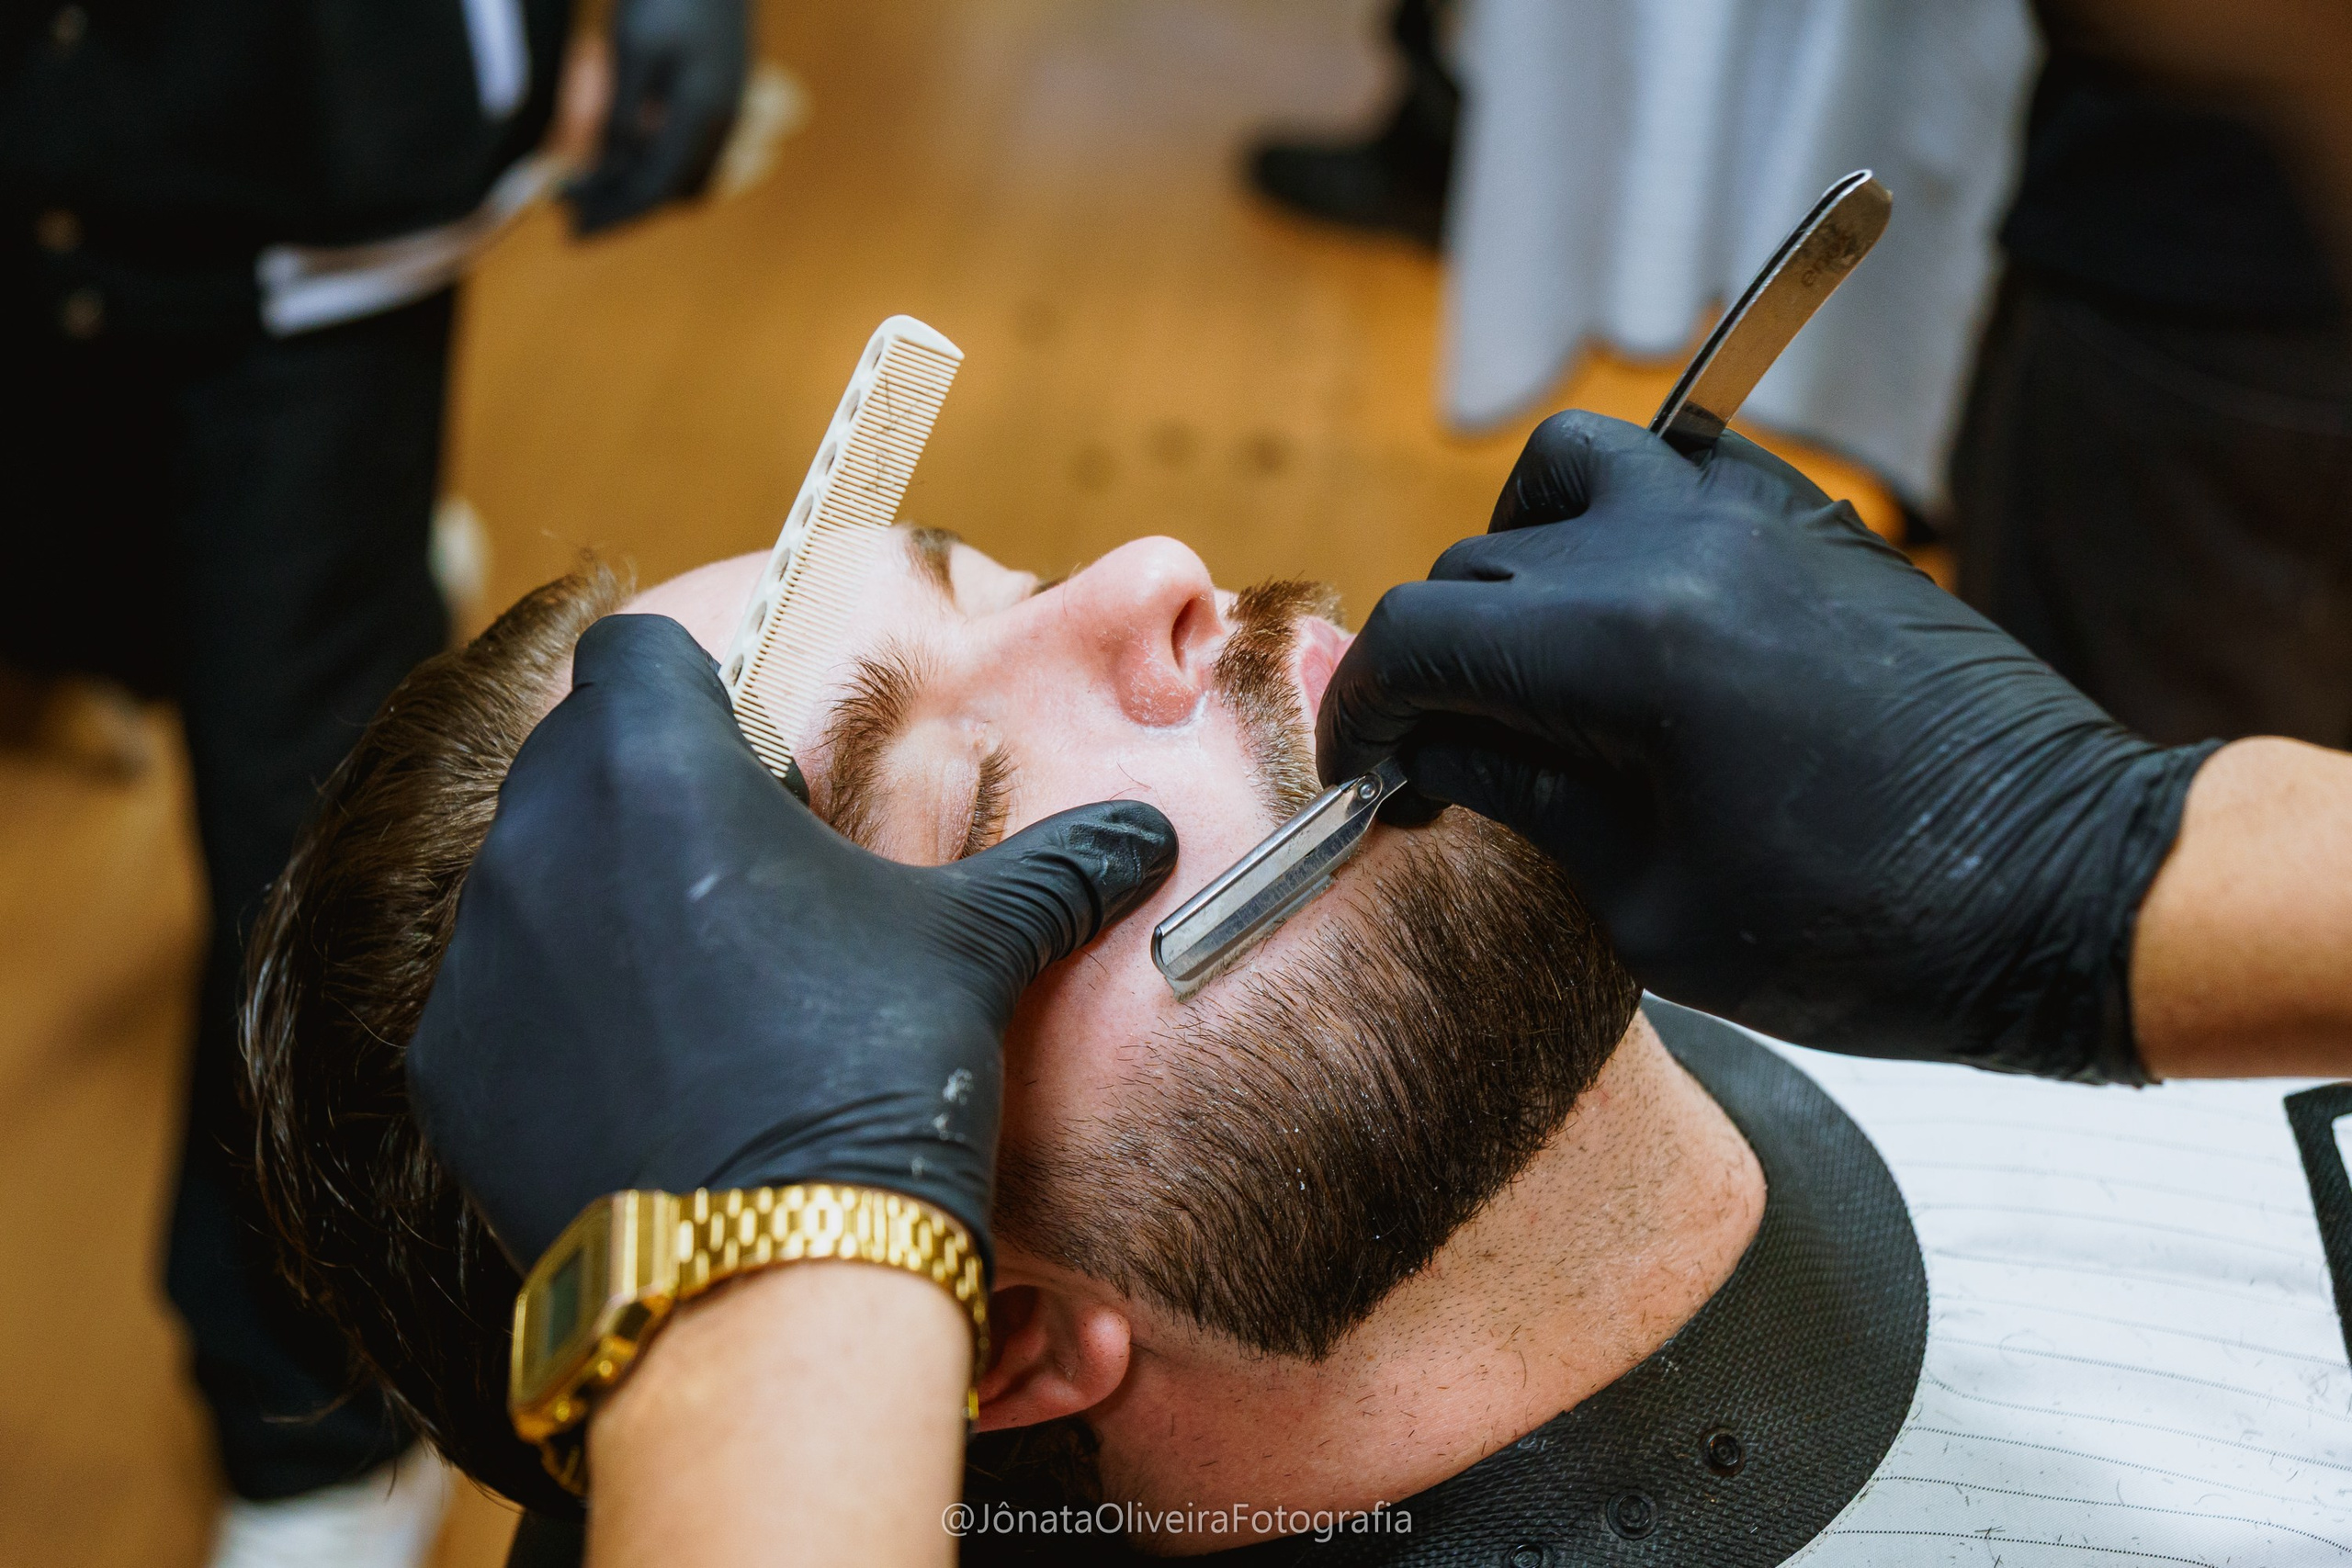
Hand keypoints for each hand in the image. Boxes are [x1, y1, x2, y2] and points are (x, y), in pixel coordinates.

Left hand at [406, 615, 1176, 1267]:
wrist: (773, 1273)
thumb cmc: (875, 1069)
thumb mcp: (975, 944)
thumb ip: (1055, 865)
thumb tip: (1145, 836)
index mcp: (656, 769)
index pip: (634, 653)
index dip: (698, 692)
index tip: (759, 766)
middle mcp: (541, 839)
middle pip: (578, 759)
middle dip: (651, 792)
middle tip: (749, 878)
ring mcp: (481, 956)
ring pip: (531, 876)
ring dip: (602, 899)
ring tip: (707, 990)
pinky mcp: (449, 1063)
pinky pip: (497, 996)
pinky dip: (559, 1013)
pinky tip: (652, 1078)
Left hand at [564, 0, 747, 234]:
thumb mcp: (634, 50)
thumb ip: (623, 114)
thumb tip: (610, 169)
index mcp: (700, 116)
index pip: (654, 189)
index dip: (612, 215)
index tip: (571, 230)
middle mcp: (721, 124)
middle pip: (672, 193)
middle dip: (622, 209)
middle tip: (568, 212)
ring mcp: (728, 112)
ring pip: (685, 177)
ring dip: (640, 189)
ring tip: (589, 186)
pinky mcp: (724, 97)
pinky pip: (692, 153)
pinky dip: (656, 166)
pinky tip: (624, 155)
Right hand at [1317, 411, 2216, 1080]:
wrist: (2070, 890)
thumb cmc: (1874, 931)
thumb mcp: (1655, 905)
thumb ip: (1525, 801)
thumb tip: (1436, 751)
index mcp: (1630, 651)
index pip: (1422, 638)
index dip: (1364, 717)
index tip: (1371, 777)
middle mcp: (1681, 548)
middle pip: (1477, 564)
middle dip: (1437, 663)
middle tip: (1454, 759)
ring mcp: (1756, 517)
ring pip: (1567, 470)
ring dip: (1519, 557)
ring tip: (1538, 656)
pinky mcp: (1814, 521)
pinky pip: (1676, 464)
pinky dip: (1622, 520)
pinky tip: (1635, 615)